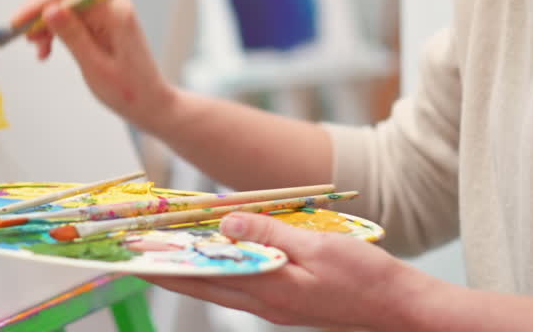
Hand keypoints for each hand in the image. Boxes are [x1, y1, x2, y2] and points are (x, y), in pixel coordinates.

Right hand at [13, 0, 174, 128]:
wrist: (150, 103)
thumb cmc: (130, 90)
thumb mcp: (95, 66)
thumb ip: (72, 35)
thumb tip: (50, 10)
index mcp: (116, 12)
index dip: (40, 2)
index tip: (19, 21)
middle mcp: (113, 6)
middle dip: (40, 11)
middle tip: (22, 34)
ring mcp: (108, 13)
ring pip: (65, 5)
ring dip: (46, 24)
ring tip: (38, 48)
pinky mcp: (102, 23)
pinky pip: (72, 18)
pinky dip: (56, 31)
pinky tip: (47, 49)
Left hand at [142, 212, 437, 330]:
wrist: (400, 307)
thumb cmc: (366, 277)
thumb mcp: (318, 247)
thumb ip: (270, 233)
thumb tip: (226, 224)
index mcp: (269, 289)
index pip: (204, 275)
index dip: (166, 264)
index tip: (133, 252)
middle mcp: (265, 302)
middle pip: (204, 282)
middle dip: (168, 266)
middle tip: (135, 249)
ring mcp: (275, 304)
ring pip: (222, 283)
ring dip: (193, 266)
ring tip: (165, 247)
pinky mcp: (286, 300)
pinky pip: (244, 282)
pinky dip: (223, 266)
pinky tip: (218, 252)